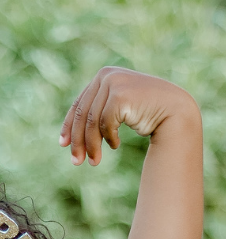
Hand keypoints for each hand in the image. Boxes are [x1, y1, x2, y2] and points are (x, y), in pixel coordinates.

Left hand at [59, 66, 192, 165]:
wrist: (175, 110)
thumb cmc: (146, 112)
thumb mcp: (117, 109)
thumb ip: (98, 112)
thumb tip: (70, 136)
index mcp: (103, 75)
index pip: (79, 105)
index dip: (69, 126)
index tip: (63, 144)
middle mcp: (106, 75)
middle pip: (82, 115)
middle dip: (78, 142)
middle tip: (76, 162)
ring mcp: (114, 83)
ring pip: (92, 122)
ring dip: (92, 146)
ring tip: (94, 162)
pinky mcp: (120, 95)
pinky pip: (105, 123)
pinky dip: (109, 138)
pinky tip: (115, 145)